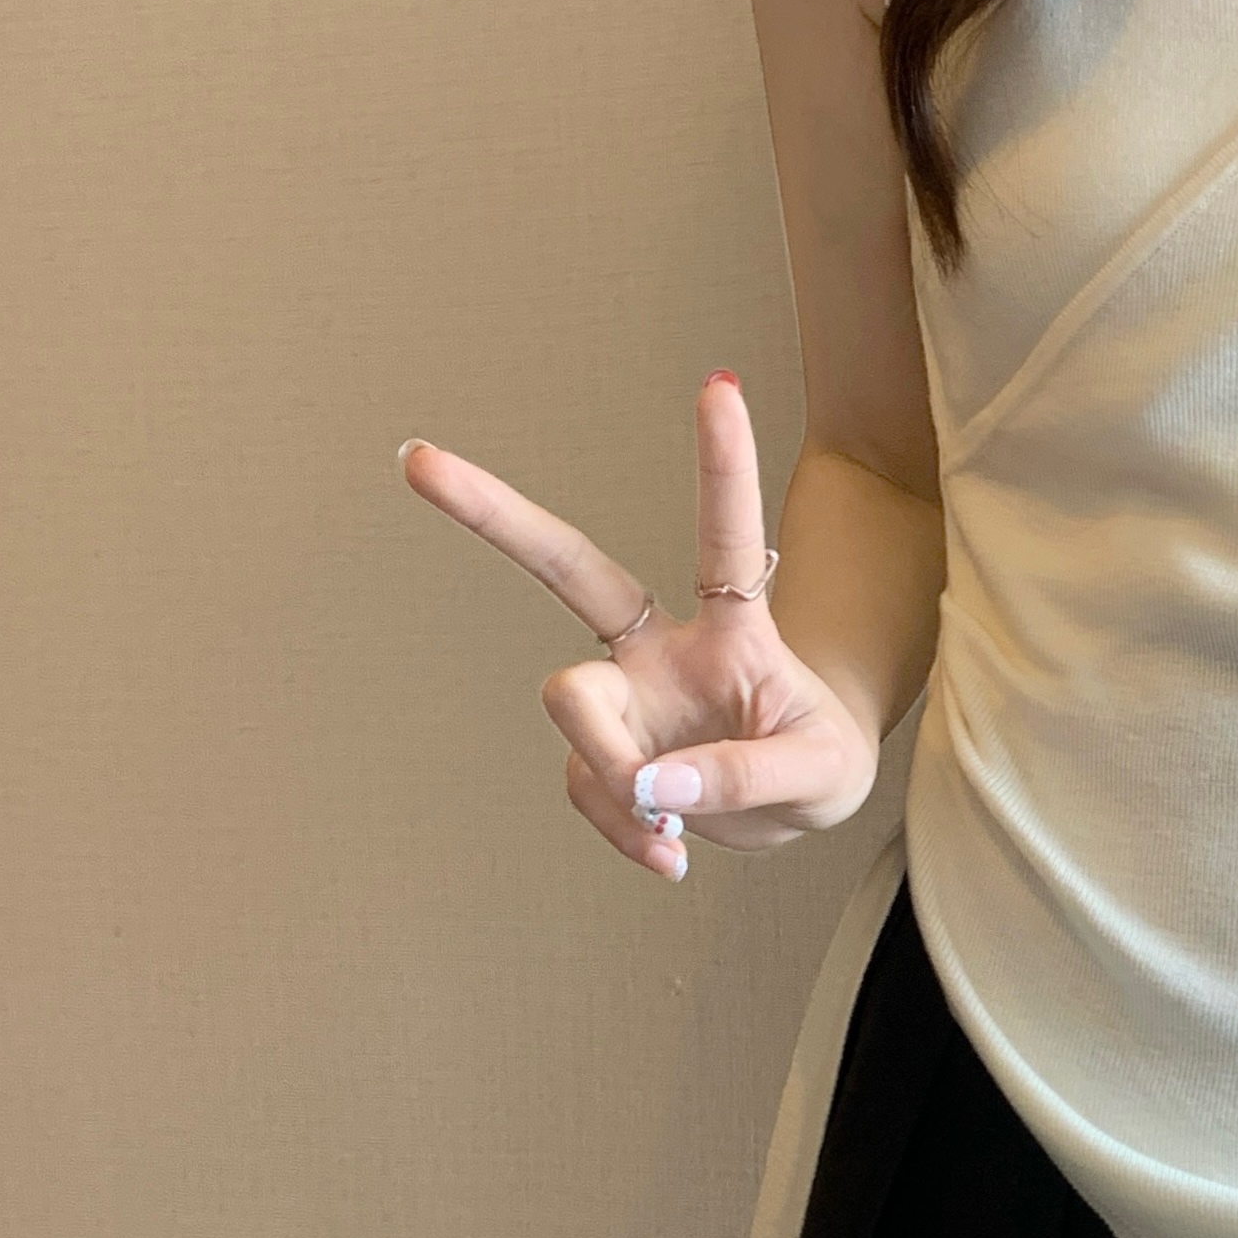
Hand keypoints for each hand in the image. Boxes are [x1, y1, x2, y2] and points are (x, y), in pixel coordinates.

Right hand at [397, 369, 877, 878]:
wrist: (800, 805)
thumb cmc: (821, 761)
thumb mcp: (821, 776)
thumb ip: (744, 777)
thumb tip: (651, 785)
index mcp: (734, 626)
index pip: (725, 538)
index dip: (722, 464)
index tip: (718, 384)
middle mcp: (661, 645)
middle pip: (569, 567)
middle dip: (495, 514)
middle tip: (416, 459)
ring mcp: (625, 696)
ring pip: (573, 712)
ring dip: (613, 782)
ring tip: (670, 833)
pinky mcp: (606, 752)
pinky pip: (591, 793)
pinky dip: (626, 831)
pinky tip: (668, 853)